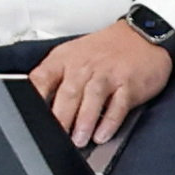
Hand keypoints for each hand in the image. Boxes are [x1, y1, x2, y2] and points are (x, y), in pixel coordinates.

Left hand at [29, 14, 174, 146]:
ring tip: (79, 140)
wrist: (144, 34)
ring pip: (92, 98)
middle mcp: (85, 66)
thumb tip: (37, 108)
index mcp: (65, 59)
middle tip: (56, 139)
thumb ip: (56, 77)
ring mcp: (108, 74)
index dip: (33, 99)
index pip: (42, 78)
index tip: (30, 119)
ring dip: (84, 122)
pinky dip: (110, 122)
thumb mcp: (74, 54)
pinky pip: (118, 105)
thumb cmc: (107, 50)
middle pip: (68, 93)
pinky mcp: (129, 84)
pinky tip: (102, 135)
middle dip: (61, 118)